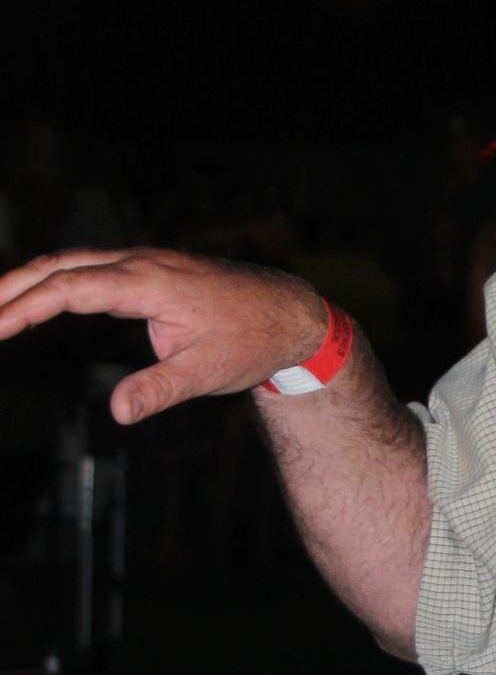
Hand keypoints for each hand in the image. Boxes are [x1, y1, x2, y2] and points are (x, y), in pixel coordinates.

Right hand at [0, 249, 331, 424]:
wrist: (288, 313)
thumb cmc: (251, 341)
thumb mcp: (208, 373)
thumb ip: (160, 389)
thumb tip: (118, 412)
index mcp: (149, 282)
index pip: (70, 288)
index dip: (25, 307)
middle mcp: (140, 263)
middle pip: (59, 266)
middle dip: (11, 288)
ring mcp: (143, 263)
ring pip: (71, 263)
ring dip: (28, 282)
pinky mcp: (146, 271)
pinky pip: (89, 269)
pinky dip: (55, 282)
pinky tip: (36, 302)